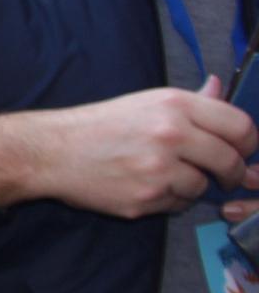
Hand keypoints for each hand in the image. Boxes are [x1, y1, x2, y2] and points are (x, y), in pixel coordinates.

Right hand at [0, 78, 258, 216]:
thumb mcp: (146, 102)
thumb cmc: (99, 125)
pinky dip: (168, 199)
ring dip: (191, 185)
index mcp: (175, 105)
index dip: (248, 143)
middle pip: (229, 161)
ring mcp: (159, 170)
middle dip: (231, 173)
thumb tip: (218, 87)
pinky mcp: (146, 199)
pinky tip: (146, 186)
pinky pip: (177, 205)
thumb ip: (190, 99)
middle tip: (225, 176)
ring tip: (165, 176)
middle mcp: (171, 135)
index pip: (239, 126)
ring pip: (201, 186)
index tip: (242, 150)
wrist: (53, 151)